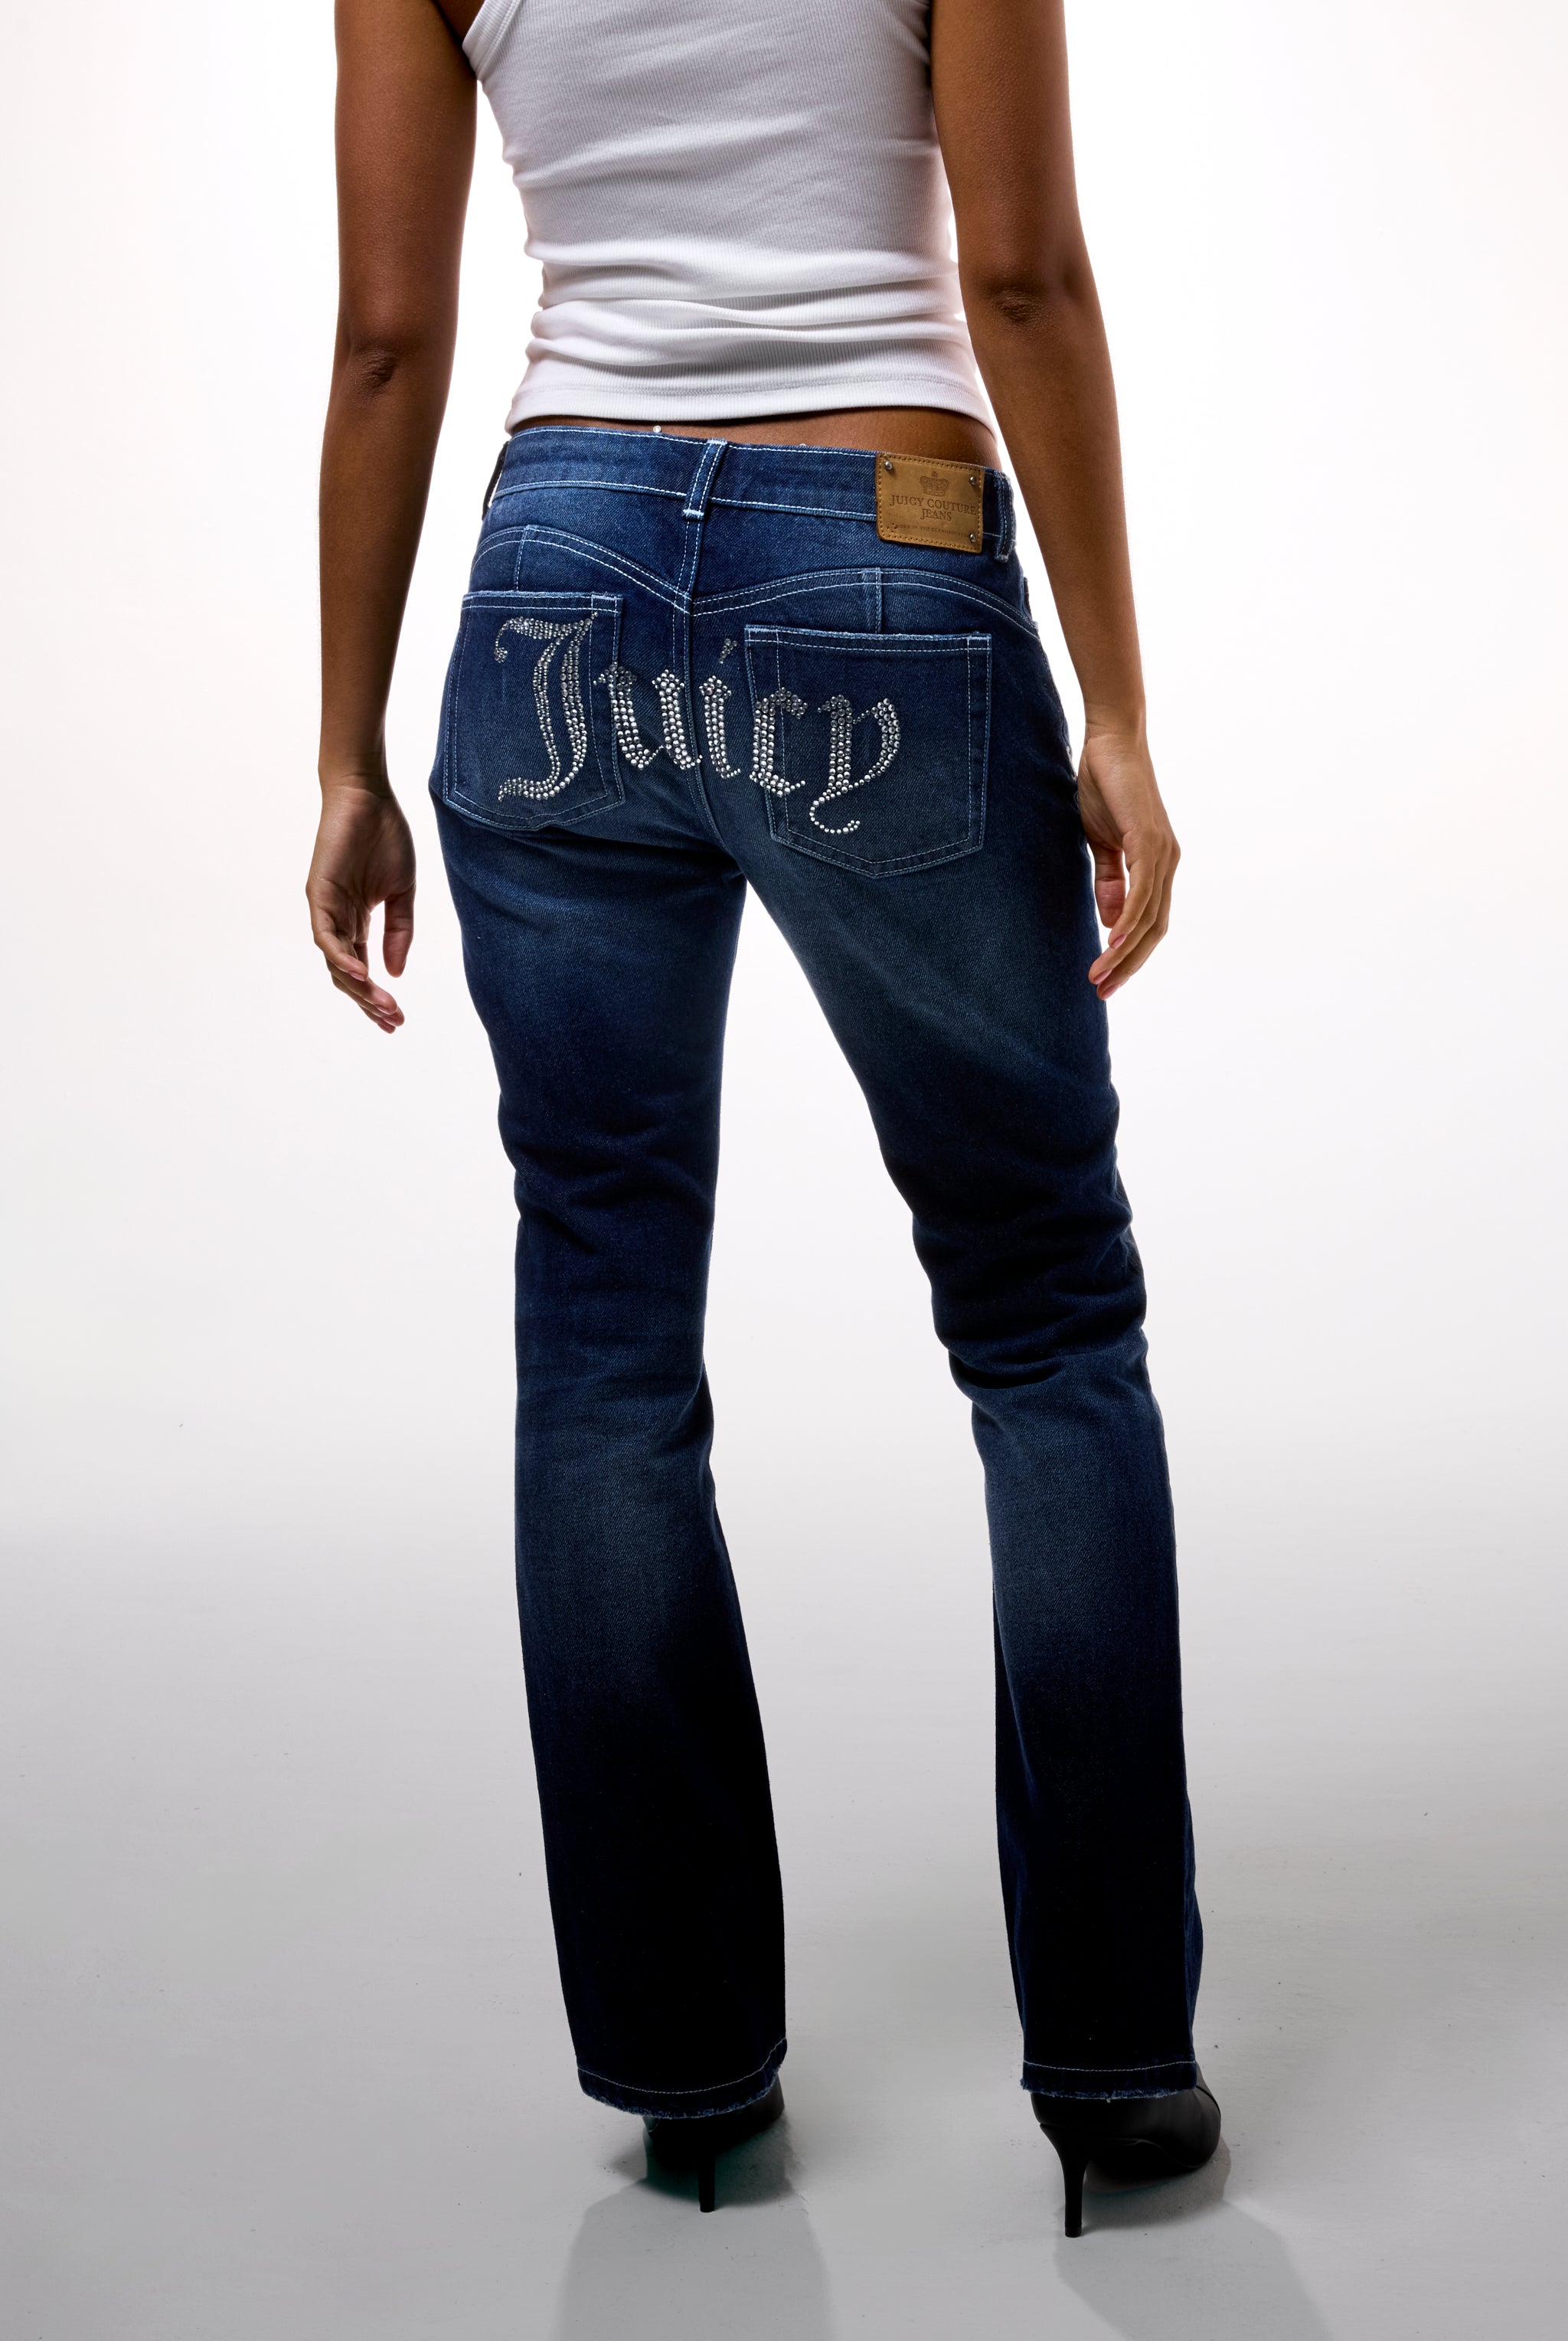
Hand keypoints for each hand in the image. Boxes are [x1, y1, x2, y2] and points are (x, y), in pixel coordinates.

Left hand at [306, 780, 415, 1031]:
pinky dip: (342, 958)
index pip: (363, 968)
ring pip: (336, 962)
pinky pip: (327, 937)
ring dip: (359, 987)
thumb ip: (399, 932)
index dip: (377, 996)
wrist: (368, 797)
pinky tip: (363, 974)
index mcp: (357, 920)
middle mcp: (338, 920)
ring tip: (383, 1006)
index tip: (398, 1019)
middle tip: (394, 1021)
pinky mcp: (318, 895)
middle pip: (347, 974)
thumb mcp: (401, 893)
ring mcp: (326, 910)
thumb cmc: (385, 837)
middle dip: (370, 1001)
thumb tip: (394, 972)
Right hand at [1077, 725, 1179, 999]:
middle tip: (1102, 992)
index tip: (1105, 980)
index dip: (1129, 955)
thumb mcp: (1101, 841)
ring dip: (1124, 952)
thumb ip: (1110, 879)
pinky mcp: (1149, 841)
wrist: (1110, 741)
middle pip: (1154, 929)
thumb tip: (1110, 920)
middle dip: (1129, 965)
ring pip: (1150, 917)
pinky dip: (1128, 921)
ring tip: (1100, 977)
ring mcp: (1162, 852)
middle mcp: (1166, 862)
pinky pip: (1142, 892)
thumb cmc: (1105, 786)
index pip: (1149, 923)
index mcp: (1156, 865)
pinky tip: (1113, 943)